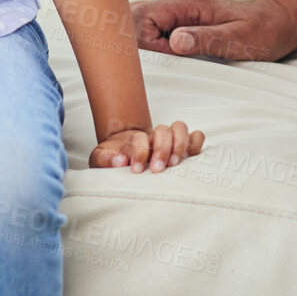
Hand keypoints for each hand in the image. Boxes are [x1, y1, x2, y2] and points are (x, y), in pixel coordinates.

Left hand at [90, 120, 205, 172]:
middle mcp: (153, 136)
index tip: (135, 169)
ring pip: (180, 127)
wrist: (122, 154)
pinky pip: (196, 136)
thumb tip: (120, 161)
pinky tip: (191, 155)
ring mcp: (168, 139)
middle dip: (162, 149)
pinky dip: (196, 142)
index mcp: (135, 139)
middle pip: (163, 130)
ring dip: (179, 144)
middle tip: (156, 169)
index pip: (141, 138)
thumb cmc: (112, 159)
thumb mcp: (101, 159)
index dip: (139, 152)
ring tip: (174, 163)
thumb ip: (105, 159)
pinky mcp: (181, 147)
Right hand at [130, 0, 296, 61]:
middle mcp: (180, 3)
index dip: (144, 42)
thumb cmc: (261, 32)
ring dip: (138, 41)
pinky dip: (148, 41)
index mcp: (189, 4)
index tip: (160, 60)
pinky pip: (153, 26)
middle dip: (131, 39)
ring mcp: (180, 10)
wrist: (277, 22)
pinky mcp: (182, 19)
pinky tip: (155, 58)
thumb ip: (206, 39)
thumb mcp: (237, 40)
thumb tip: (175, 41)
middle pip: (136, 14)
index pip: (145, 17)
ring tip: (146, 64)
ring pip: (141, 19)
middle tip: (143, 65)